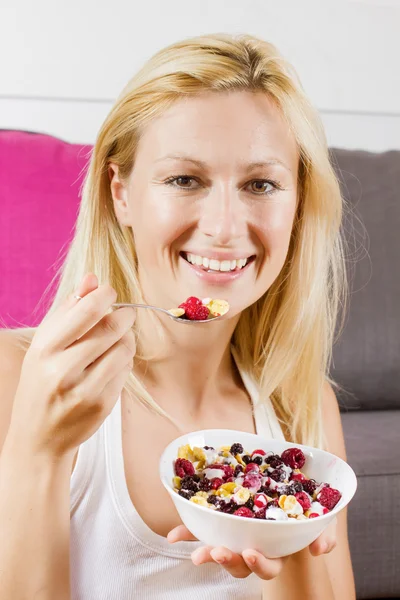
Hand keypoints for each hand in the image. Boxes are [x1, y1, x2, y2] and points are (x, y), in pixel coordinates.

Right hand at [6, 273, 135, 459]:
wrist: (38, 438)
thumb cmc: (41, 382)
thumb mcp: (44, 345)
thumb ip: (67, 310)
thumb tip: (91, 278)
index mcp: (45, 349)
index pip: (86, 311)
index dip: (106, 296)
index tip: (110, 293)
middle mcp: (62, 370)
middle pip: (111, 329)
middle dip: (124, 316)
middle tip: (125, 313)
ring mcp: (84, 391)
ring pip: (124, 349)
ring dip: (127, 338)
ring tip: (118, 339)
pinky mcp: (103, 406)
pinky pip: (125, 371)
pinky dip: (124, 361)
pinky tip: (111, 364)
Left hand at [167, 518, 336, 579]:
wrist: (292, 485)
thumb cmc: (308, 506)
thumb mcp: (322, 517)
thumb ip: (324, 531)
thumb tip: (320, 548)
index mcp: (277, 548)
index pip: (268, 565)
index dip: (260, 564)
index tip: (251, 553)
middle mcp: (255, 546)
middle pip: (240, 563)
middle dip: (228, 561)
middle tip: (216, 553)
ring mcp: (237, 534)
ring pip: (221, 550)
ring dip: (206, 552)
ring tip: (196, 552)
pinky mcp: (221, 519)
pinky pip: (202, 529)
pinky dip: (188, 532)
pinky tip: (173, 535)